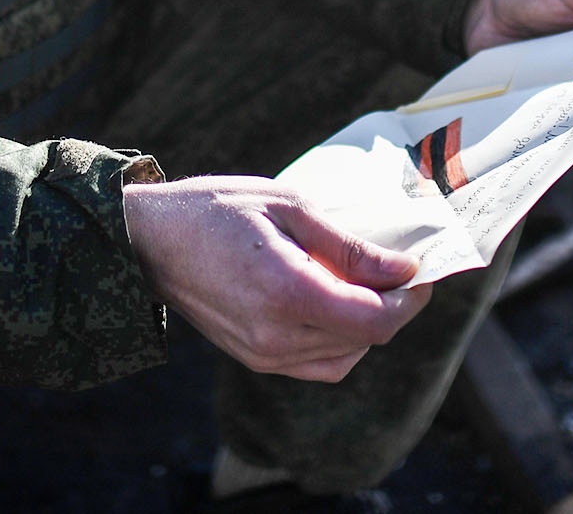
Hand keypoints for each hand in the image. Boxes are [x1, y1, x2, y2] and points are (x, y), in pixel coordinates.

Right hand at [123, 176, 432, 381]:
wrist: (152, 241)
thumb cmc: (218, 210)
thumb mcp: (289, 207)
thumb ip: (349, 246)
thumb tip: (403, 269)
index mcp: (287, 293)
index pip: (374, 320)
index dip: (409, 299)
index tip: (420, 268)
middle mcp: (276, 337)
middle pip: (366, 340)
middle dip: (394, 307)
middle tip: (400, 269)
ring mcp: (263, 355)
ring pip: (346, 357)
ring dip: (367, 325)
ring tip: (366, 282)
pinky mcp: (255, 360)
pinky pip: (318, 364)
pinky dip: (340, 340)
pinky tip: (334, 302)